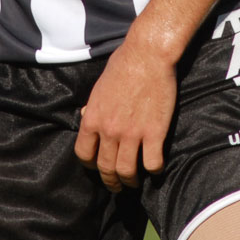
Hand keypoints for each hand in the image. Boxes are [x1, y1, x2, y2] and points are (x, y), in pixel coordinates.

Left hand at [74, 37, 176, 191]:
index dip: (90, 165)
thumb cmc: (123, 64)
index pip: (83, 155)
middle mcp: (109, 130)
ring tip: (135, 180)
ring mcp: (132, 133)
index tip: (98, 167)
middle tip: (118, 184)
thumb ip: (93, 106)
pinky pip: (153, 164)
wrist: (148, 54)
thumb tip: (86, 117)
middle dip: (111, 181)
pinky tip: (156, 166)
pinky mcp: (154, 133)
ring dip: (131, 181)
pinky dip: (154, 170)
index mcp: (93, 118)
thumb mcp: (99, 86)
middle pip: (106, 168)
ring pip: (127, 172)